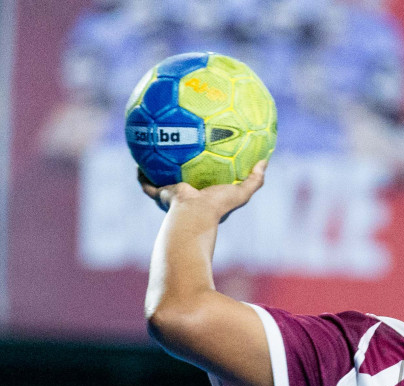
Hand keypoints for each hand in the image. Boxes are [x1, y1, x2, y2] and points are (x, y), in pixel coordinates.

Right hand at [138, 158, 269, 217]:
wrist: (193, 216)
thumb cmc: (217, 207)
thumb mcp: (240, 192)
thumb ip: (254, 180)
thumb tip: (265, 162)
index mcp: (205, 196)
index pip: (206, 182)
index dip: (207, 172)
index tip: (207, 158)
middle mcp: (188, 197)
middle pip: (184, 179)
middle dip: (182, 168)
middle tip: (180, 151)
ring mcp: (172, 196)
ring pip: (163, 180)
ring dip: (158, 169)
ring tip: (155, 151)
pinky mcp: (160, 193)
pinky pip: (147, 182)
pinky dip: (142, 174)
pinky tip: (138, 161)